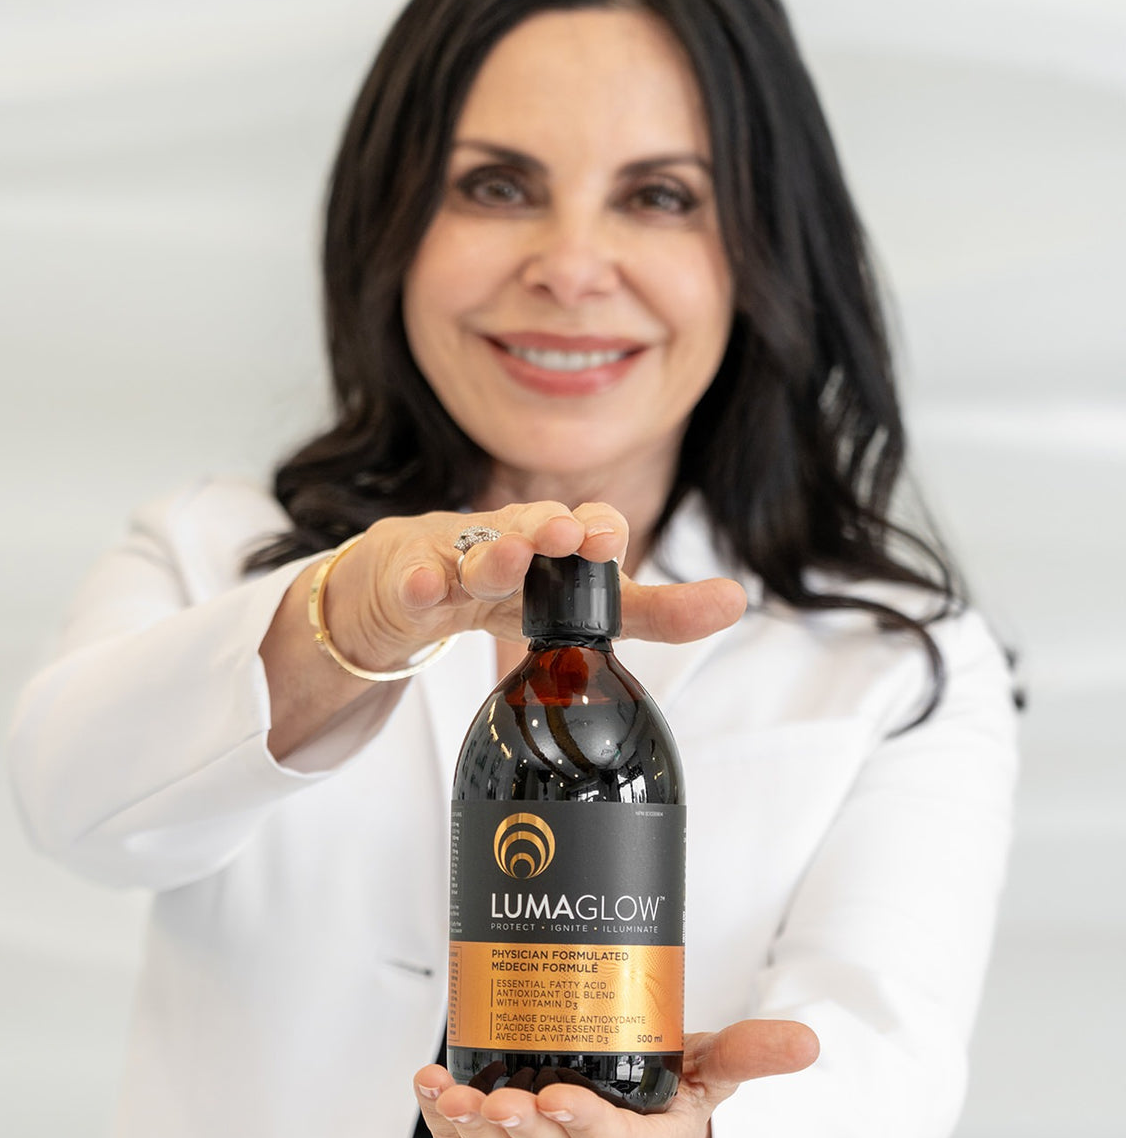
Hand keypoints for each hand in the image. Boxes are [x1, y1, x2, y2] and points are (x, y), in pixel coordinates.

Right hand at [326, 500, 745, 672]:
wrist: (402, 587)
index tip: (611, 544)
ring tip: (512, 556)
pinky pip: (409, 581)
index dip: (600, 532)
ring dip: (493, 551)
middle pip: (527, 526)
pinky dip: (417, 583)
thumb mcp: (581, 609)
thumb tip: (737, 599)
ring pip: (471, 551)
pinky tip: (426, 588)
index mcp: (553, 546)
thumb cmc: (504, 588)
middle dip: (550, 528)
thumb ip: (656, 611)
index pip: (585, 528)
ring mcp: (450, 556)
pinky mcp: (401, 579)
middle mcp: (505, 539)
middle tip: (571, 535)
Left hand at [412, 1019, 819, 1137]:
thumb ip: (752, 1055)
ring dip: (470, 1129)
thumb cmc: (673, 1101)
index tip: (559, 1097)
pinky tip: (429, 1086)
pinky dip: (443, 1121)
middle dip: (521, 1126)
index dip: (583, 1126)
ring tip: (450, 1096)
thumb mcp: (716, 1074)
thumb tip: (808, 1041)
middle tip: (501, 1098)